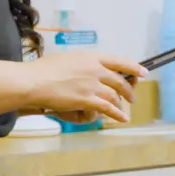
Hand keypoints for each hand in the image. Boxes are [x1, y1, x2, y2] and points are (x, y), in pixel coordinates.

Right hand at [22, 53, 145, 125]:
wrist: (32, 81)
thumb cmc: (42, 70)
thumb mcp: (67, 59)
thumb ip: (81, 63)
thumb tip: (87, 67)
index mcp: (90, 57)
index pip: (119, 61)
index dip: (134, 67)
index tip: (143, 72)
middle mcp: (95, 70)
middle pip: (120, 80)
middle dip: (128, 90)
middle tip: (131, 96)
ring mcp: (92, 85)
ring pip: (114, 95)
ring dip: (121, 103)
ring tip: (124, 108)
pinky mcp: (87, 99)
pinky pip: (107, 108)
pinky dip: (117, 114)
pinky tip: (122, 118)